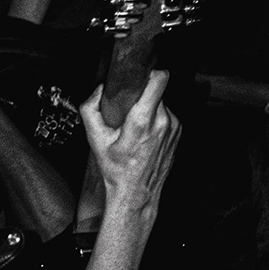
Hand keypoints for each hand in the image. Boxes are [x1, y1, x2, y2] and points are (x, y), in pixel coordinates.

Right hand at [82, 70, 178, 226]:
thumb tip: (97, 91)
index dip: (150, 74)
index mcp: (142, 121)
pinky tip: (146, 138)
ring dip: (149, 111)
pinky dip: (156, 123)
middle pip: (156, 92)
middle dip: (143, 98)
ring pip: (161, 104)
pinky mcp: (178, 133)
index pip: (159, 79)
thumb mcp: (96, 142)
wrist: (136, 195)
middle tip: (130, 115)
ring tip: (137, 131)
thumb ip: (90, 111)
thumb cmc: (117, 172)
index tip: (141, 80)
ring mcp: (173, 128)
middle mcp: (162, 122)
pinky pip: (166, 116)